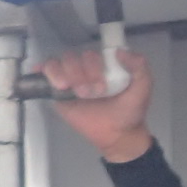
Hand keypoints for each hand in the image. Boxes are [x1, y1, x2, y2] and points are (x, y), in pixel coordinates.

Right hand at [41, 46, 157, 164]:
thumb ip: (139, 66)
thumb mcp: (143, 87)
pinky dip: (43, 72)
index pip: (90, 52)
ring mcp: (69, 80)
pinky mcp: (58, 94)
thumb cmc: (129, 111)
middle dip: (80, 73)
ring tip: (77, 93)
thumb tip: (120, 51)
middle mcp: (84, 69)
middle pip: (72, 57)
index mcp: (102, 64)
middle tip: (91, 93)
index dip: (93, 64)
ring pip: (57, 63)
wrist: (119, 135)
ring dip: (65, 75)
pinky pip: (45, 75)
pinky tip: (44, 76)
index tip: (103, 85)